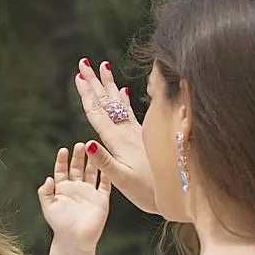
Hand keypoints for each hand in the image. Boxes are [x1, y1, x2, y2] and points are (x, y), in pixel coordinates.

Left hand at [37, 143, 110, 254]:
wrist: (75, 240)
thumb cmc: (60, 226)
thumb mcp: (48, 208)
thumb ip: (45, 193)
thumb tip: (48, 178)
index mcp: (62, 189)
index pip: (62, 170)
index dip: (62, 160)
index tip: (63, 150)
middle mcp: (76, 188)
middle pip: (78, 167)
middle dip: (78, 156)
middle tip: (80, 145)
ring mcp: (89, 192)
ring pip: (92, 172)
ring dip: (92, 161)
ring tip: (93, 148)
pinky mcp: (101, 199)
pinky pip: (105, 184)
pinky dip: (107, 174)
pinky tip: (107, 164)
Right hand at [75, 59, 157, 213]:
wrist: (175, 192)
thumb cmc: (147, 191)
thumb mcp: (122, 180)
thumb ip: (106, 162)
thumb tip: (89, 144)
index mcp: (118, 141)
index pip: (98, 112)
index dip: (87, 94)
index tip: (79, 75)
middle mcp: (127, 132)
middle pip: (107, 102)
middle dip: (95, 82)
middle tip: (84, 63)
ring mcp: (136, 132)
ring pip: (118, 103)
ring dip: (108, 85)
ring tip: (103, 67)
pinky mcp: (143, 136)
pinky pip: (130, 112)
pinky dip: (124, 99)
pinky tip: (123, 90)